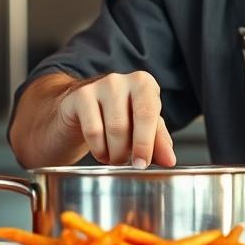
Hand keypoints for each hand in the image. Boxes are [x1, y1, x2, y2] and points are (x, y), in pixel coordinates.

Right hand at [10, 71, 176, 169]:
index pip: (150, 114)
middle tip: (128, 163)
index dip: (147, 142)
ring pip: (115, 128)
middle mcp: (122, 80)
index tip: (142, 164)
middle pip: (134, 120)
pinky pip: (93, 130)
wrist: (75, 114)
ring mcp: (99, 85)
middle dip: (132, 149)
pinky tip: (100, 152)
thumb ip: (158, 142)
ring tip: (114, 157)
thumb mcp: (140, 129)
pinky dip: (99, 149)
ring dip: (115, 152)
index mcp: (144, 84)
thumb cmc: (114, 120)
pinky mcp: (79, 96)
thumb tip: (169, 160)